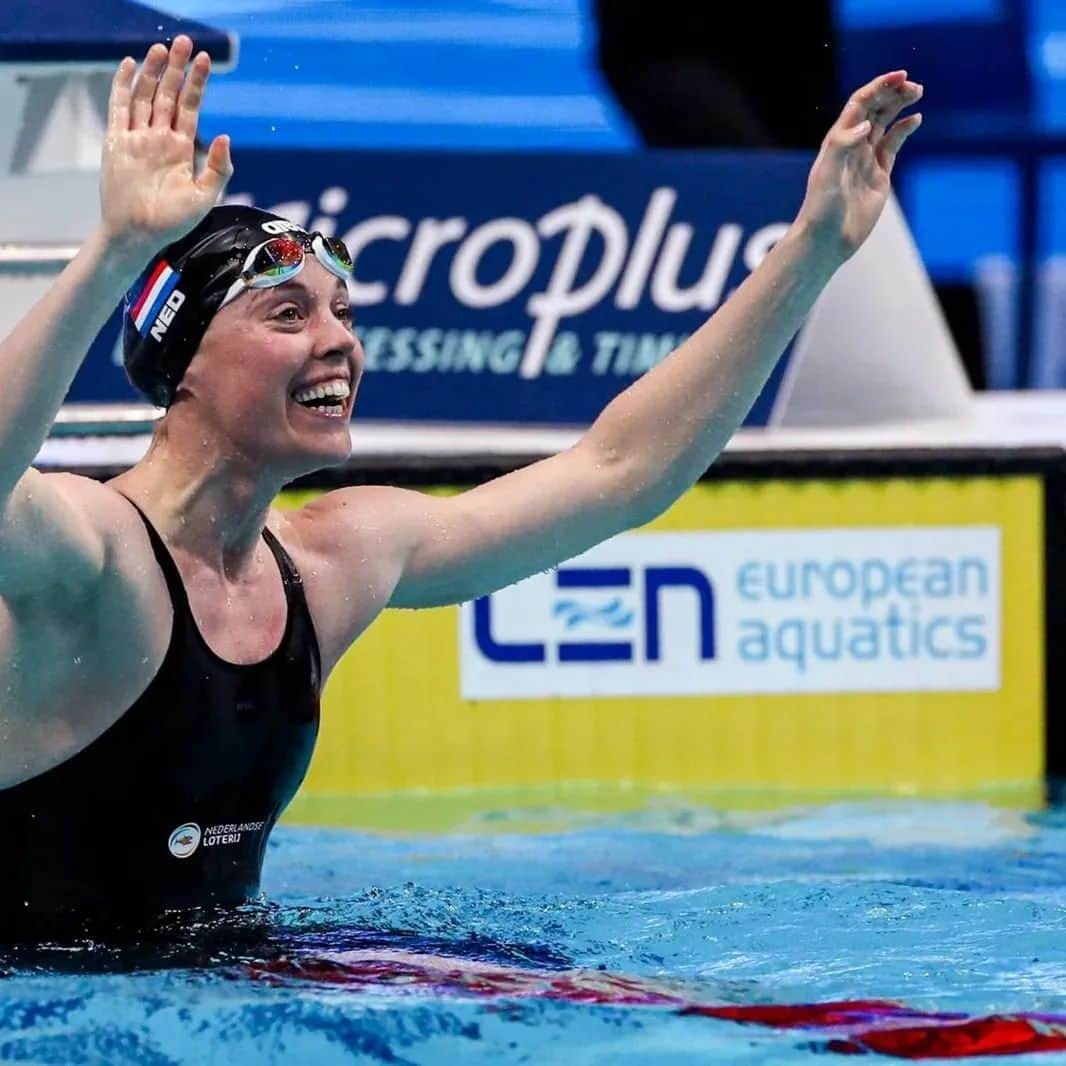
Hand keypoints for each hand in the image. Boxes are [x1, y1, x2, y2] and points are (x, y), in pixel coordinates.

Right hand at [99, 36, 232, 253]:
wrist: (138, 235)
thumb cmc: (173, 222)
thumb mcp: (205, 197)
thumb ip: (217, 168)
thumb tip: (225, 137)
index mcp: (181, 149)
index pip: (190, 107)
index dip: (197, 84)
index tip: (205, 60)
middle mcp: (159, 139)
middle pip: (167, 94)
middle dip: (176, 68)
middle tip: (184, 41)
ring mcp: (137, 139)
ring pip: (144, 96)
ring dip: (151, 72)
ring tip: (160, 48)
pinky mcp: (116, 143)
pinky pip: (119, 109)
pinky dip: (123, 87)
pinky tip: (128, 66)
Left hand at [795, 71, 922, 262]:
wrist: (826, 240)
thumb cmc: (821, 210)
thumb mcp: (827, 177)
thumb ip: (842, 146)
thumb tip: (865, 124)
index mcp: (838, 141)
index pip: (859, 104)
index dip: (878, 87)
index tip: (899, 76)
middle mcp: (852, 146)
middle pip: (874, 109)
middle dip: (892, 92)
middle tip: (913, 85)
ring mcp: (866, 160)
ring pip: (884, 123)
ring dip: (899, 105)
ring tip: (917, 92)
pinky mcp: (879, 176)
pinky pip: (893, 145)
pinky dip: (904, 130)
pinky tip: (916, 119)